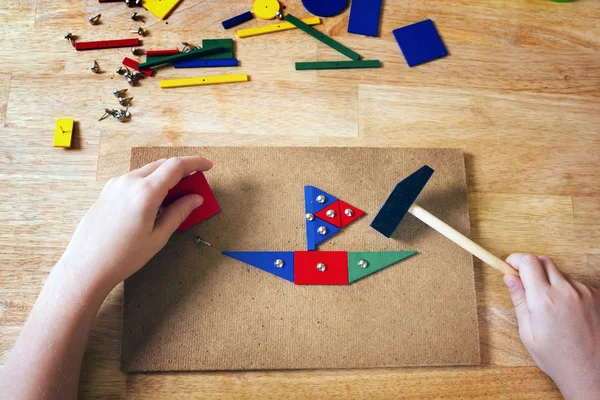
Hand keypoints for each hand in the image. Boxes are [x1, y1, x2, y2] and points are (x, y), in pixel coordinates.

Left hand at [58, 156, 212, 293]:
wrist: (87, 265)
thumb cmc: (123, 256)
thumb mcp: (158, 236)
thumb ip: (179, 213)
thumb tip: (195, 199)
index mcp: (145, 192)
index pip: (176, 166)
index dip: (195, 163)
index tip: (208, 165)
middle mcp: (129, 182)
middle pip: (162, 164)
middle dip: (182, 169)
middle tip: (196, 181)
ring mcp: (116, 184)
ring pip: (148, 170)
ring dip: (165, 175)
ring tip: (178, 192)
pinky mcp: (107, 191)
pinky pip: (134, 178)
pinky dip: (150, 181)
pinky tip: (156, 199)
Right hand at [505, 254, 599, 399]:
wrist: (592, 373)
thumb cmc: (558, 358)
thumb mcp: (528, 333)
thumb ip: (519, 300)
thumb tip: (509, 277)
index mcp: (544, 301)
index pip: (528, 262)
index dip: (515, 260)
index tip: (509, 265)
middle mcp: (566, 292)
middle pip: (544, 261)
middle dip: (530, 267)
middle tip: (524, 282)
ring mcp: (585, 293)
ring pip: (560, 273)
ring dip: (549, 280)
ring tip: (548, 305)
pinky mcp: (598, 296)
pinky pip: (575, 284)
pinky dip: (566, 290)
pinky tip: (566, 311)